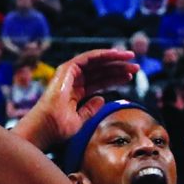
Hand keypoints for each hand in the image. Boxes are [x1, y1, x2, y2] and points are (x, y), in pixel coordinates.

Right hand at [17, 49, 136, 148]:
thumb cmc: (59, 128)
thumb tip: (102, 98)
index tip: (130, 78)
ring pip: (96, 62)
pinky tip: (117, 54)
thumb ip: (91, 109)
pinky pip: (89, 57)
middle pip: (100, 71)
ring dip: (115, 59)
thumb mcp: (81, 120)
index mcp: (76, 92)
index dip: (115, 79)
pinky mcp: (67, 68)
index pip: (99, 82)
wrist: (47, 127)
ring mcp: (69, 74)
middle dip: (119, 68)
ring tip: (132, 59)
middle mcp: (73, 81)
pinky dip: (103, 55)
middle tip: (136, 68)